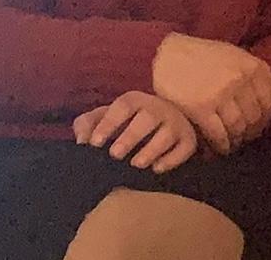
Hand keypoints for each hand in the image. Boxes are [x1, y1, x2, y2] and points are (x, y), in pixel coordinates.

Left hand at [73, 91, 197, 172]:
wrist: (156, 127)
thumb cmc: (124, 123)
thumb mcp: (103, 119)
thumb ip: (87, 124)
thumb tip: (82, 141)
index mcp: (135, 101)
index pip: (124, 106)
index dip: (109, 123)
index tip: (95, 143)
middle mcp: (158, 108)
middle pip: (148, 117)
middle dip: (131, 136)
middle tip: (115, 154)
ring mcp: (176, 123)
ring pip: (168, 133)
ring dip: (152, 149)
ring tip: (136, 164)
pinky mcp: (188, 139)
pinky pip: (185, 147)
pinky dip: (172, 159)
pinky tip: (157, 169)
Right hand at [152, 33, 270, 154]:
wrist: (169, 55)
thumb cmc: (204, 55)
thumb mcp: (236, 55)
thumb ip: (255, 73)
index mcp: (252, 66)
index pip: (270, 100)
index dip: (266, 117)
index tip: (259, 125)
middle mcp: (240, 80)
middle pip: (255, 116)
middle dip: (252, 131)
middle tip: (245, 138)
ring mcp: (221, 94)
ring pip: (238, 127)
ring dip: (237, 140)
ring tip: (233, 144)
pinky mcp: (201, 108)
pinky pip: (218, 134)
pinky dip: (222, 145)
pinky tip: (221, 148)